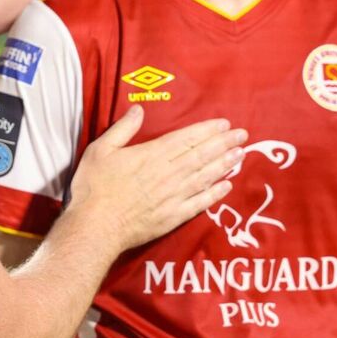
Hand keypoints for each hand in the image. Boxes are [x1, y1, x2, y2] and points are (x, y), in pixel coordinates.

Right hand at [67, 106, 245, 251]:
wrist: (95, 227)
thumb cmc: (94, 188)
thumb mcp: (100, 150)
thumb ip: (123, 129)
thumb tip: (138, 110)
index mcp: (151, 155)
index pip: (186, 138)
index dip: (207, 130)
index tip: (224, 124)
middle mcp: (168, 174)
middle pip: (201, 155)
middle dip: (223, 144)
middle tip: (242, 135)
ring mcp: (172, 197)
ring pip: (205, 177)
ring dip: (224, 165)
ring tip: (241, 155)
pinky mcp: (172, 217)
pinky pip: (199, 203)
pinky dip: (214, 194)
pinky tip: (227, 186)